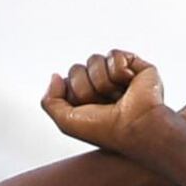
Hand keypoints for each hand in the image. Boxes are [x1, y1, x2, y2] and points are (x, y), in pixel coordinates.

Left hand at [41, 50, 164, 151]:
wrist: (136, 126)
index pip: (67, 81)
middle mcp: (102, 87)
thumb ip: (49, 101)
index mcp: (87, 100)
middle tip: (104, 104)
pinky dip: (119, 71)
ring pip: (94, 60)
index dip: (74, 94)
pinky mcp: (135, 66)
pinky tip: (130, 84)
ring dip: (103, 82)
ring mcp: (118, 76)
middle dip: (86, 88)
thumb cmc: (106, 130)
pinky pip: (114, 55)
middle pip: (77, 69)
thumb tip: (55, 76)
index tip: (88, 110)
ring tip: (118, 96)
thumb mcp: (66, 122)